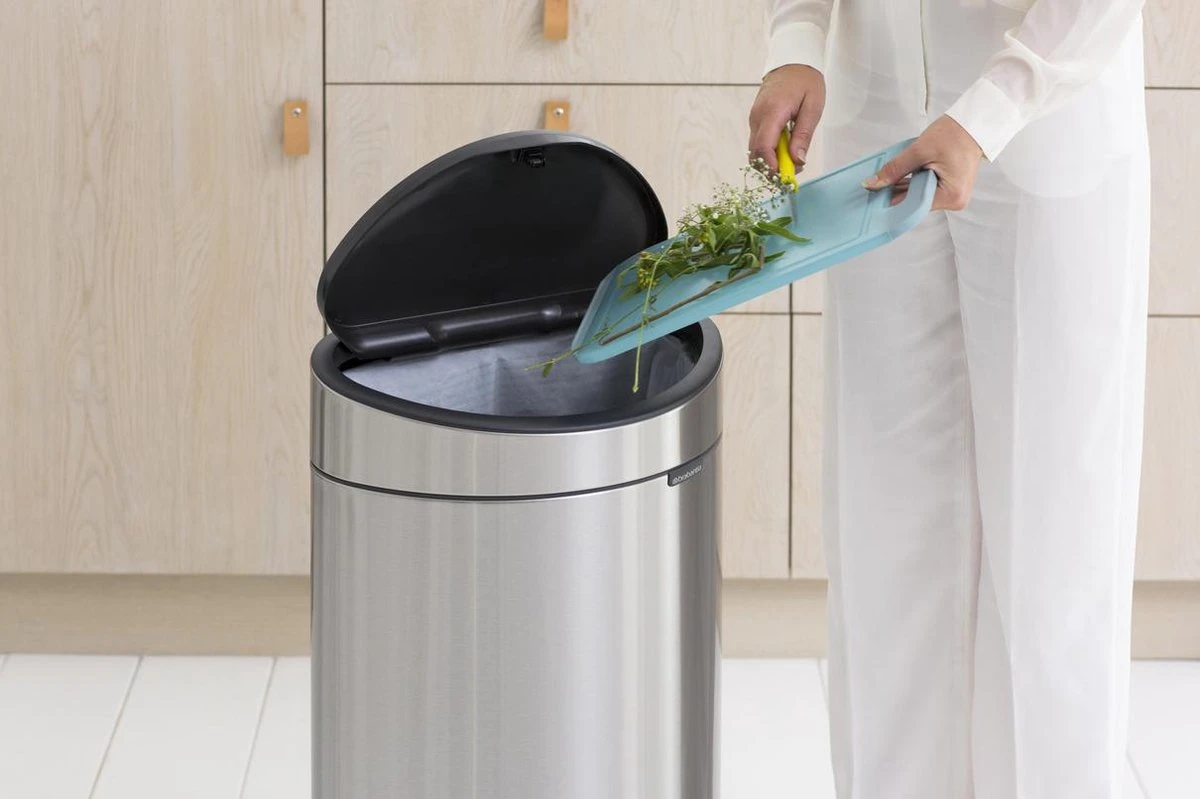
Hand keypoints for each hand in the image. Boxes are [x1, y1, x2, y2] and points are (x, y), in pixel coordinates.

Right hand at [748, 65, 825, 171]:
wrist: (792, 61)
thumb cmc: (805, 81)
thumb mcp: (812, 107)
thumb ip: (803, 135)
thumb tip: (797, 160)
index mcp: (772, 112)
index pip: (764, 148)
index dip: (773, 167)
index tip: (787, 177)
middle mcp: (757, 117)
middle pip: (756, 154)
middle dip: (772, 169)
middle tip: (792, 171)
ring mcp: (754, 118)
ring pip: (755, 150)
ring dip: (771, 161)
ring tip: (792, 158)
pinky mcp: (755, 120)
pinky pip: (758, 142)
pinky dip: (769, 152)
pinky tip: (785, 148)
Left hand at [863, 116, 983, 210]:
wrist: (972, 125)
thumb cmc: (953, 135)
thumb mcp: (919, 151)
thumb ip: (894, 169)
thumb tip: (873, 184)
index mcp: (951, 195)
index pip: (913, 205)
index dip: (892, 201)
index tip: (874, 196)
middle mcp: (955, 201)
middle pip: (916, 202)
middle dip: (896, 193)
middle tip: (875, 185)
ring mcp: (953, 196)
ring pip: (919, 197)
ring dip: (903, 188)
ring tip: (886, 179)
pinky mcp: (950, 189)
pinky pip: (926, 191)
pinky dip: (913, 185)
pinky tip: (898, 179)